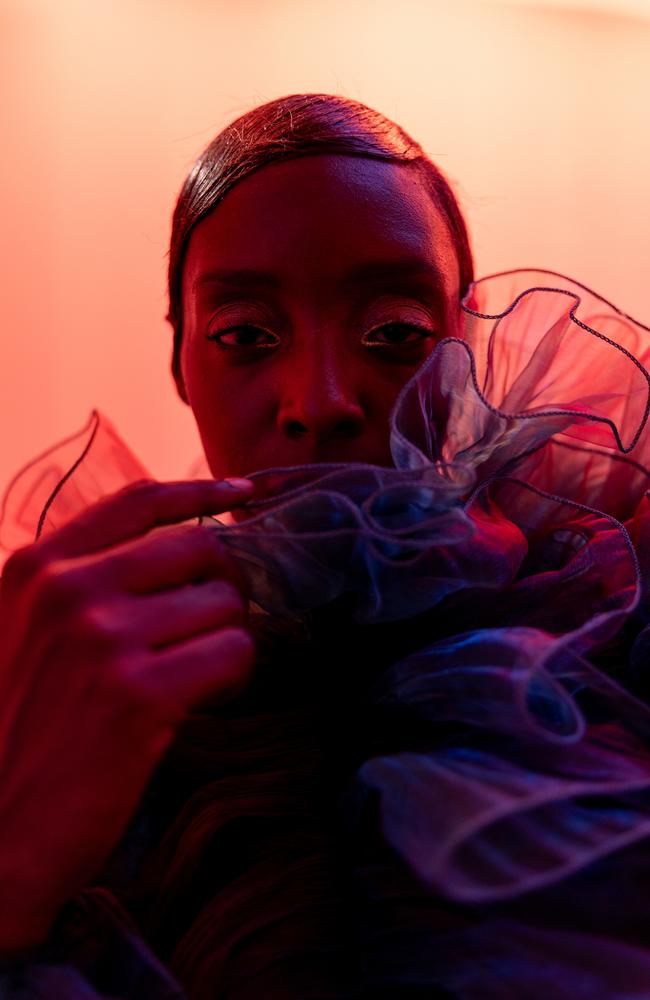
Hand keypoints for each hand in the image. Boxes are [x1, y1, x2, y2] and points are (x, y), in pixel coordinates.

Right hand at [0, 478, 254, 949]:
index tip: (243, 491)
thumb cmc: (22, 734)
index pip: (137, 501)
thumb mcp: (26, 633)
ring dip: (227, 640)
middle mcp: (67, 590)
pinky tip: (203, 701)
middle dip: (223, 586)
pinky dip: (234, 676)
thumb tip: (181, 547)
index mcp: (37, 568)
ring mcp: (102, 638)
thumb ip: (83, 583)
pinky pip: (234, 652)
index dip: (201, 491)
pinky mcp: (140, 694)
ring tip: (195, 678)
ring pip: (224, 605)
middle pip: (198, 548)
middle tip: (213, 628)